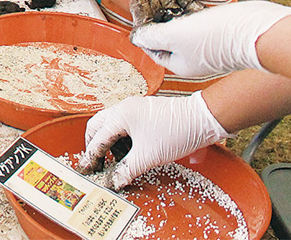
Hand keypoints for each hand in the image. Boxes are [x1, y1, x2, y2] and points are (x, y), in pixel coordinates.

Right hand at [82, 93, 227, 189]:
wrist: (202, 119)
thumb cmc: (177, 132)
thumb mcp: (148, 157)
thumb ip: (127, 170)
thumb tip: (114, 182)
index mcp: (120, 116)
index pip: (98, 139)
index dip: (91, 157)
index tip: (87, 170)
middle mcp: (124, 108)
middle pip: (98, 126)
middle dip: (94, 145)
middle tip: (96, 162)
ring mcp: (135, 108)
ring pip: (111, 124)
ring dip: (109, 141)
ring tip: (117, 160)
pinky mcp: (145, 112)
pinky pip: (124, 124)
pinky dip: (122, 138)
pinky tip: (131, 151)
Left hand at [130, 0, 290, 76]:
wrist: (258, 31)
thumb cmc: (214, 37)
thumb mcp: (174, 36)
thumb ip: (152, 37)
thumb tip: (135, 38)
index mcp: (179, 63)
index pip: (152, 47)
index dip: (141, 26)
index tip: (136, 5)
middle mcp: (192, 55)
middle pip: (165, 32)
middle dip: (154, 11)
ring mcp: (207, 42)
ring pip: (180, 20)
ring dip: (168, 2)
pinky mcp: (219, 28)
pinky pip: (196, 14)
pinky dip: (184, 1)